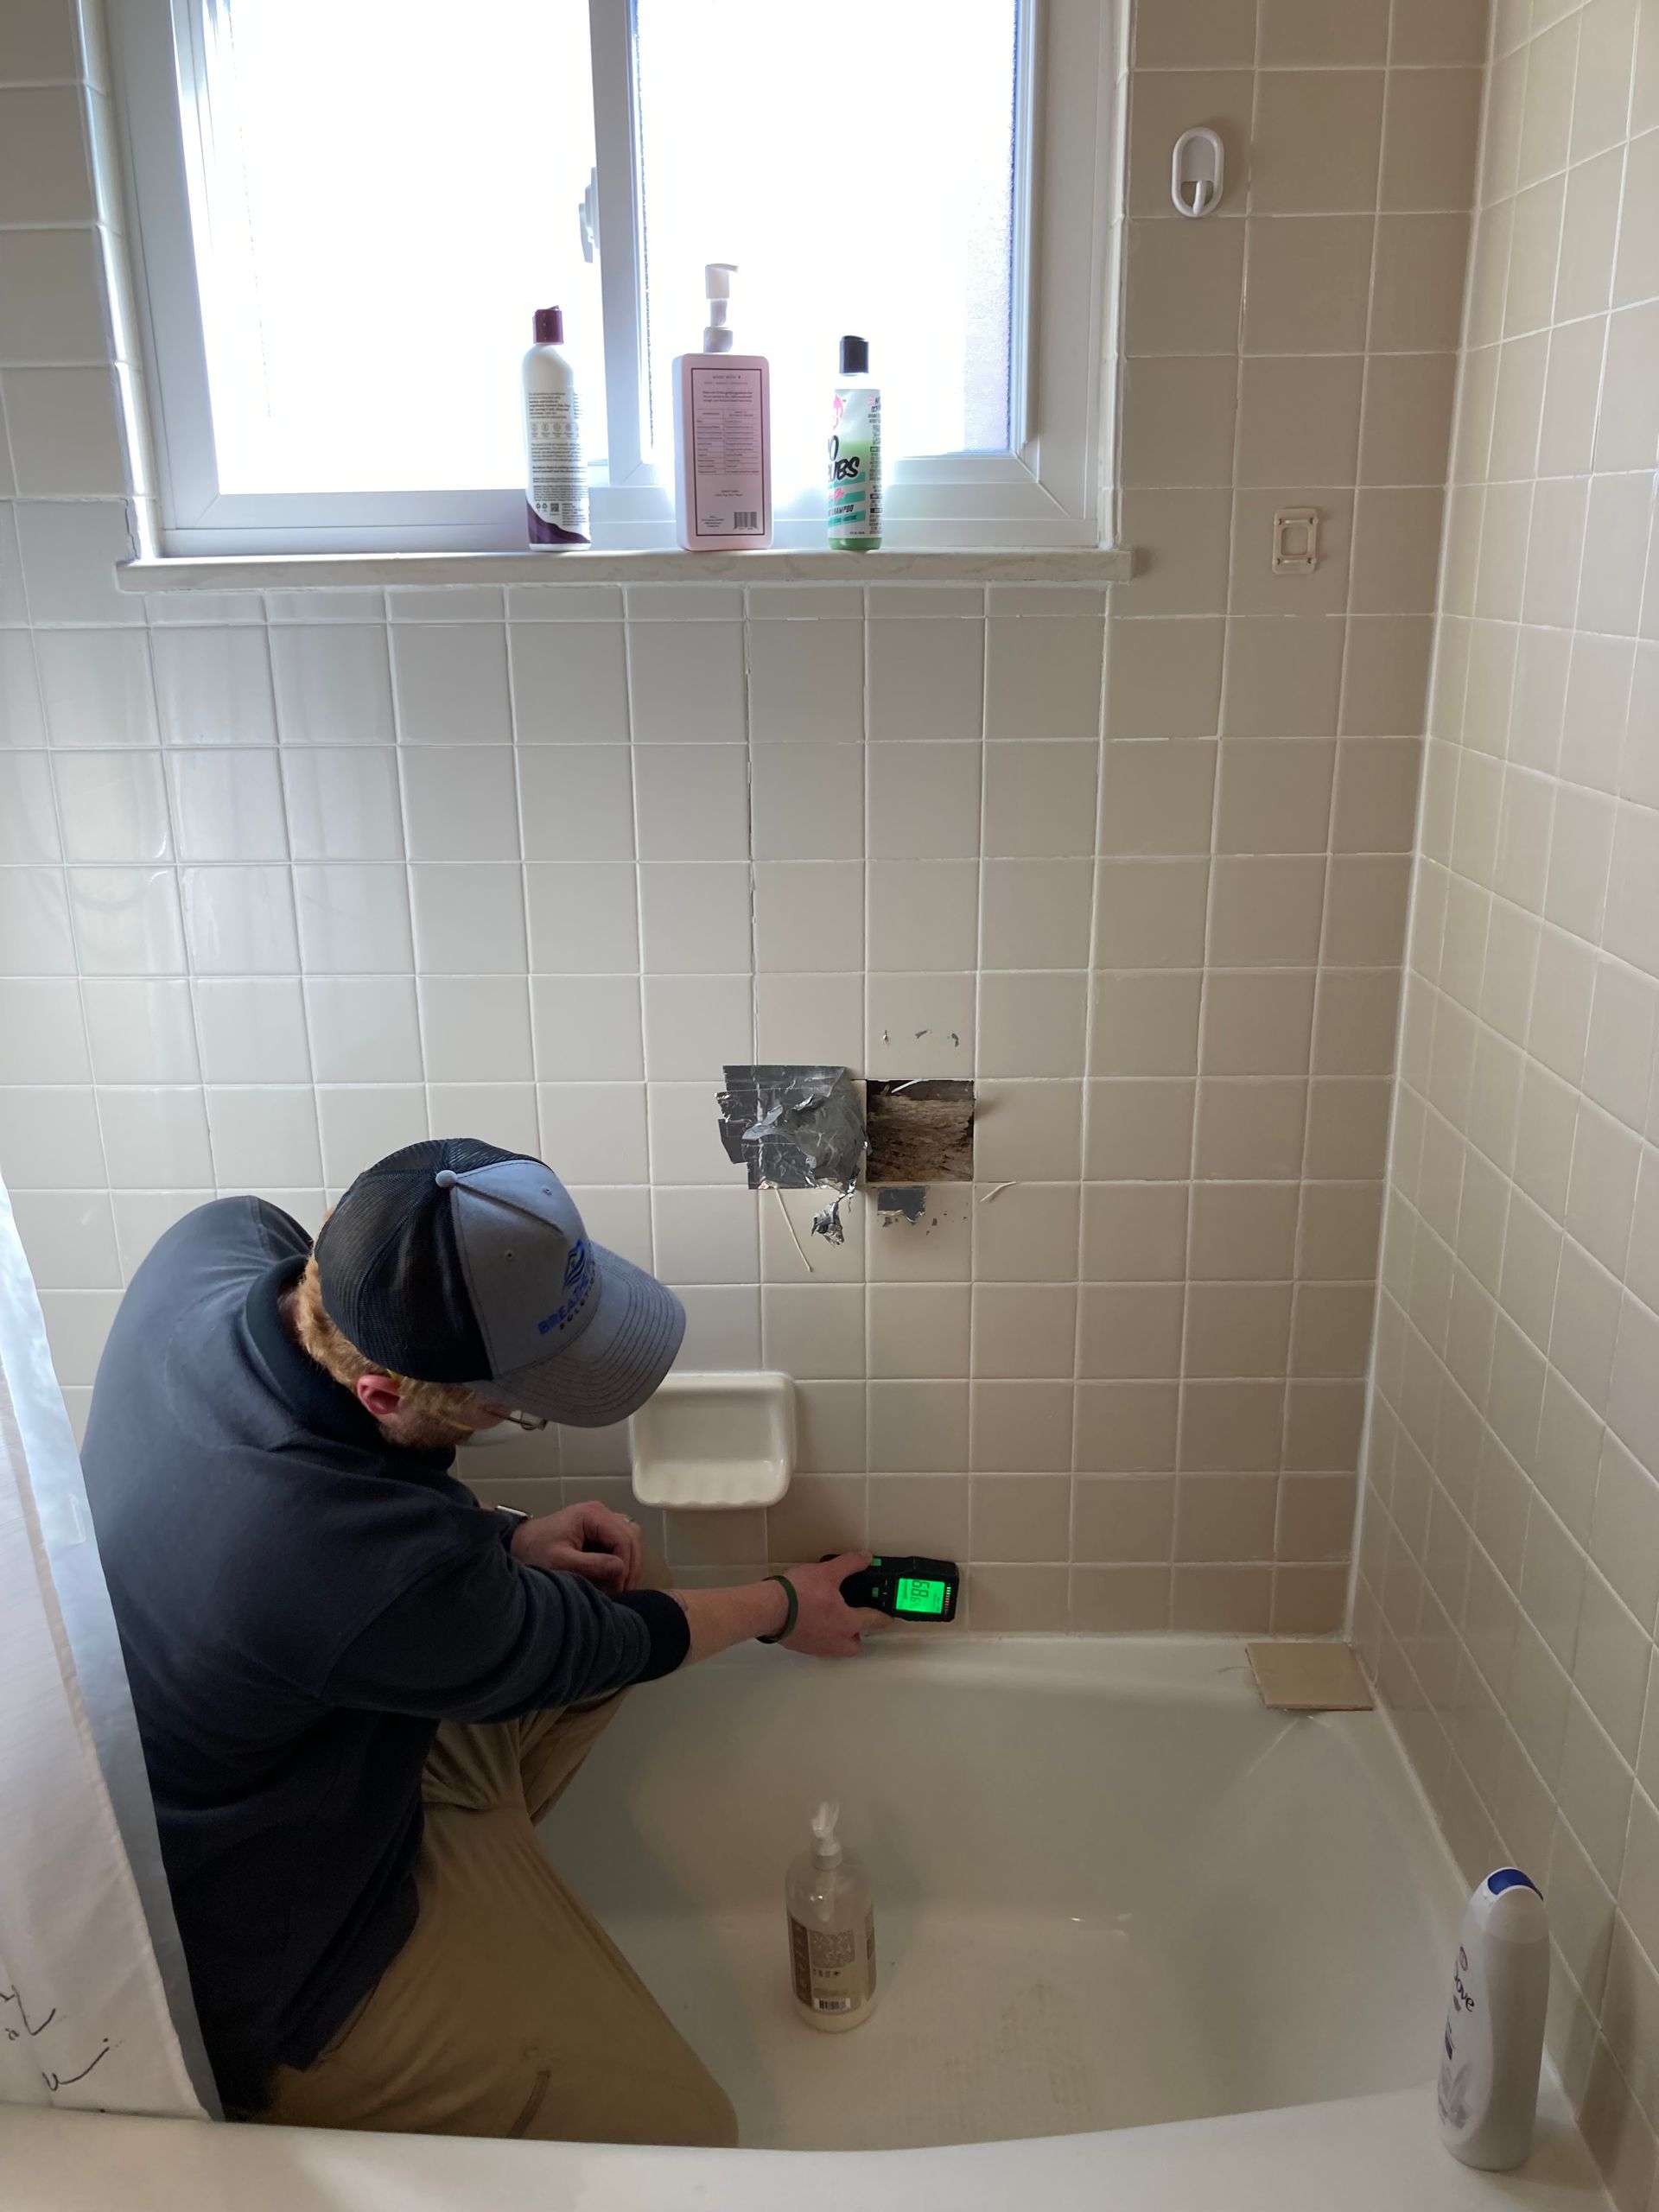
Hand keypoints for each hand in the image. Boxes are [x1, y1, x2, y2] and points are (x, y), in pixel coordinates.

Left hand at [510, 1501, 642, 1592]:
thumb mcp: (561, 1562)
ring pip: (631, 1536)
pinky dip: (623, 1555)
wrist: (521, 1544)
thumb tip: (620, 1569)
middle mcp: (600, 1511)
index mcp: (592, 1514)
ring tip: (620, 1583)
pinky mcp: (599, 1526)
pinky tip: (615, 1572)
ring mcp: (601, 1517)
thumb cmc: (536, 1551)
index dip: (625, 1565)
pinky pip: (622, 1538)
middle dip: (631, 1565)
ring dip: (630, 1560)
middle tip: (622, 1590)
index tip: (617, 1589)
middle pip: (631, 1536)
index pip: (623, 1538)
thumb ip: (592, 1565)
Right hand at [779, 1553, 885, 1658]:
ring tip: (833, 1618)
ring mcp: (818, 1647)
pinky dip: (822, 1635)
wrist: (769, 1609)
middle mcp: (836, 1640)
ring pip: (837, 1647)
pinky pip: (820, 1645)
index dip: (883, 1617)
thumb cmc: (800, 1593)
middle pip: (855, 1644)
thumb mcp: (828, 1571)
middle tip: (854, 1617)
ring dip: (840, 1636)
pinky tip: (814, 1621)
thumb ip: (850, 1564)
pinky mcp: (803, 1647)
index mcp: (847, 1623)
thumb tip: (866, 1558)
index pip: (873, 1621)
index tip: (889, 1617)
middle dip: (858, 1633)